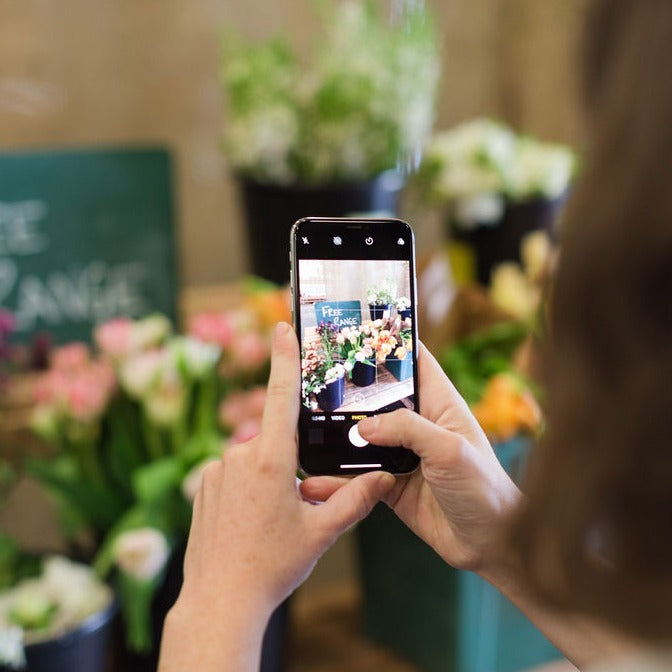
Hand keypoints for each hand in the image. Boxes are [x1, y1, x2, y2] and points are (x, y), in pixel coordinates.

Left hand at [160, 322, 394, 670]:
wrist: (220, 601)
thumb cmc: (272, 567)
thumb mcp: (322, 533)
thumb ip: (356, 500)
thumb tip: (386, 478)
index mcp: (270, 460)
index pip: (281, 396)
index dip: (284, 358)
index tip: (282, 326)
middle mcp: (239, 456)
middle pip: (276, 439)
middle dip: (291, 462)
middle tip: (295, 505)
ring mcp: (216, 470)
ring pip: (255, 459)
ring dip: (270, 477)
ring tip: (271, 522)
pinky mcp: (202, 485)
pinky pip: (233, 473)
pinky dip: (247, 487)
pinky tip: (250, 522)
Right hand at [300, 343, 520, 574]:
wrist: (489, 545)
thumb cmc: (484, 489)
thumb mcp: (449, 450)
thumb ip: (408, 430)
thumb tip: (364, 426)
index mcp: (439, 404)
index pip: (414, 360)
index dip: (390, 342)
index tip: (357, 329)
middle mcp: (418, 424)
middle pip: (378, 397)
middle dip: (349, 390)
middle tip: (313, 380)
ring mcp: (402, 453)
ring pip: (362, 437)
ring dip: (337, 437)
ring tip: (305, 429)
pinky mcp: (389, 482)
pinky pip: (357, 475)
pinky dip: (337, 478)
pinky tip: (315, 480)